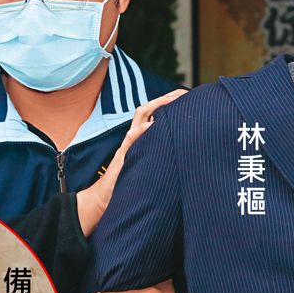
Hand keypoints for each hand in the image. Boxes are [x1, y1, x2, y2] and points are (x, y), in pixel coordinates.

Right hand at [78, 89, 187, 234]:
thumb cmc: (130, 184)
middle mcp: (135, 136)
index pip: (155, 113)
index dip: (169, 103)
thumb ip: (159, 154)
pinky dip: (142, 131)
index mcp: (142, 137)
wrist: (105, 199)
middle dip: (166, 98)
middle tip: (185, 93)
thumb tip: (182, 152)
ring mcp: (128, 144)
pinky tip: (154, 125)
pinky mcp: (123, 156)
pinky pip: (131, 138)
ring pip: (140, 117)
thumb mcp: (149, 165)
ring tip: (173, 100)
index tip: (188, 98)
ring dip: (157, 106)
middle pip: (149, 108)